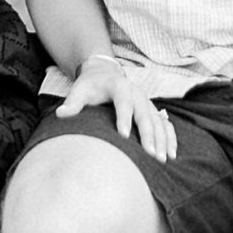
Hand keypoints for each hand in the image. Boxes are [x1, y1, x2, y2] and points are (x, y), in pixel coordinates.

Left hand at [55, 50, 176, 161]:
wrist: (104, 73)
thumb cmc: (90, 85)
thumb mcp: (79, 89)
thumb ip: (72, 102)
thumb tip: (61, 114)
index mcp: (119, 85)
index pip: (123, 101)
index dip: (124, 117)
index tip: (123, 135)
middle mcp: (136, 92)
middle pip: (145, 112)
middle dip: (149, 134)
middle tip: (150, 154)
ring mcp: (147, 101)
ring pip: (158, 120)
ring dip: (162, 139)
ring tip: (162, 159)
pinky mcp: (152, 110)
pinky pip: (165, 123)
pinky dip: (170, 138)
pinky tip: (171, 154)